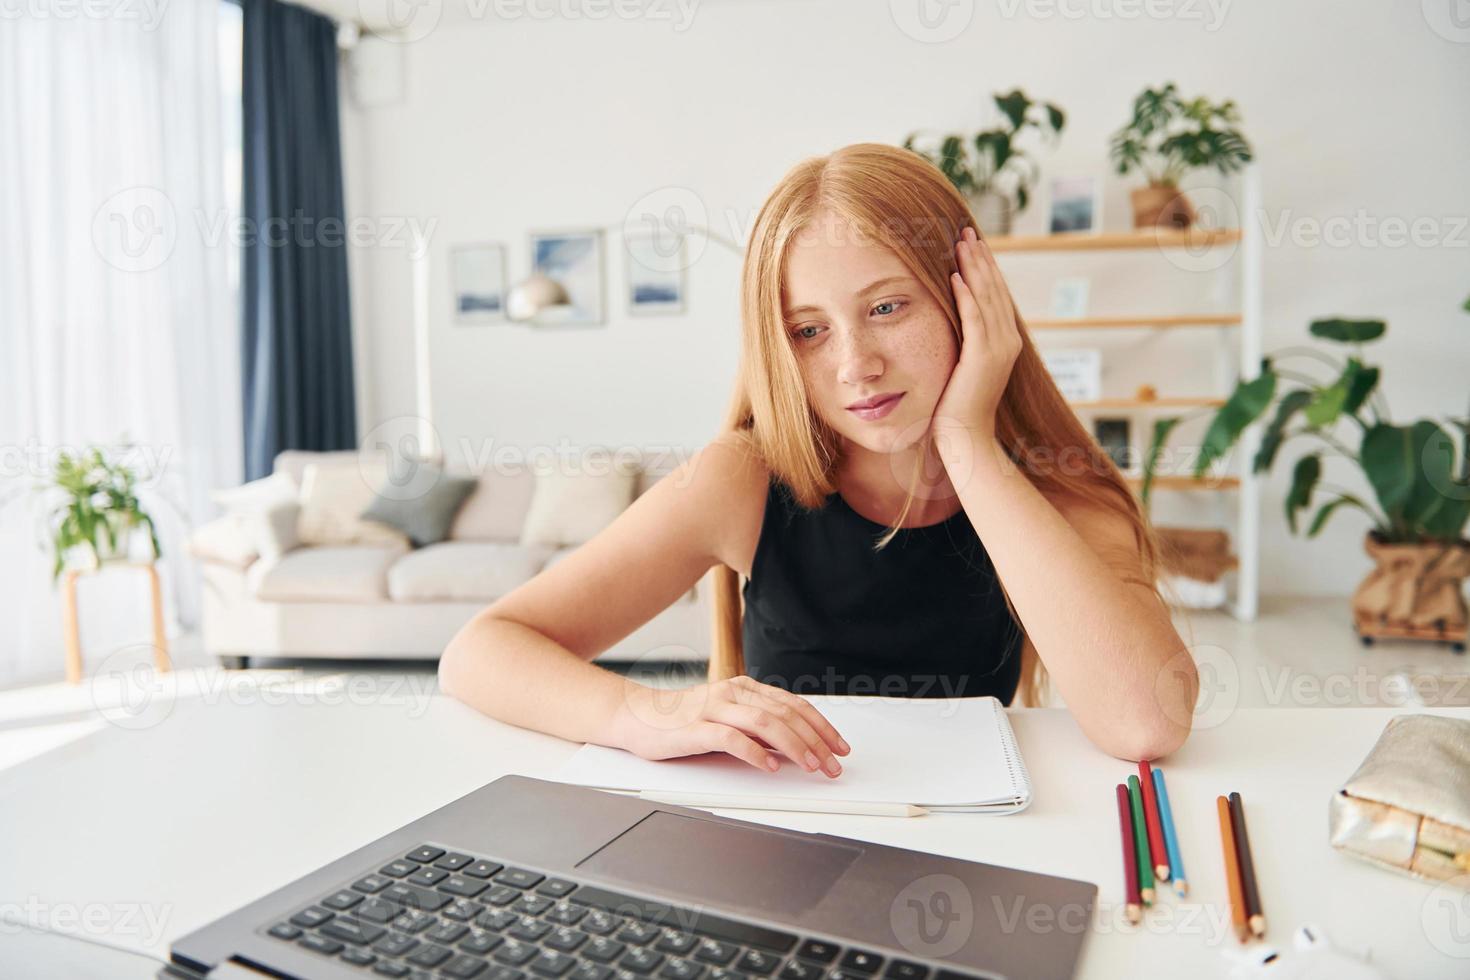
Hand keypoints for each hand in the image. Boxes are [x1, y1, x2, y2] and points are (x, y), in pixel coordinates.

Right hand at [610, 675, 849, 776]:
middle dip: (816, 741)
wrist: (635, 716)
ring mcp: (713, 708)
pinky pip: (730, 738)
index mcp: (744, 688)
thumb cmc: (682, 720)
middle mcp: (732, 693)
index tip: (840, 747)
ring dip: (795, 747)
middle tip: (833, 765)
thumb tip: (796, 746)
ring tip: (811, 766)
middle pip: (786, 714)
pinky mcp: (695, 727)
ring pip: (766, 723)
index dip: (822, 726)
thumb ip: (757, 726)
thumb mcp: (727, 717)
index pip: (794, 705)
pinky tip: (769, 766)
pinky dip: (754, 752)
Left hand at [932, 225, 1022, 453]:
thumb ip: (965, 343)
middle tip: (967, 230)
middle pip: (994, 290)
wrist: (965, 438)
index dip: (985, 267)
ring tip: (961, 242)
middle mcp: (1007, 342)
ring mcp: (998, 350)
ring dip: (973, 268)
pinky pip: (974, 320)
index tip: (972, 243)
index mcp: (1005, 342)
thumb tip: (953, 323)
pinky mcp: (983, 358)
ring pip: (986, 299)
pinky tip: (955, 276)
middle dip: (981, 258)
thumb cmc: (956, 407)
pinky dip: (966, 296)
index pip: (995, 295)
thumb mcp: (963, 366)